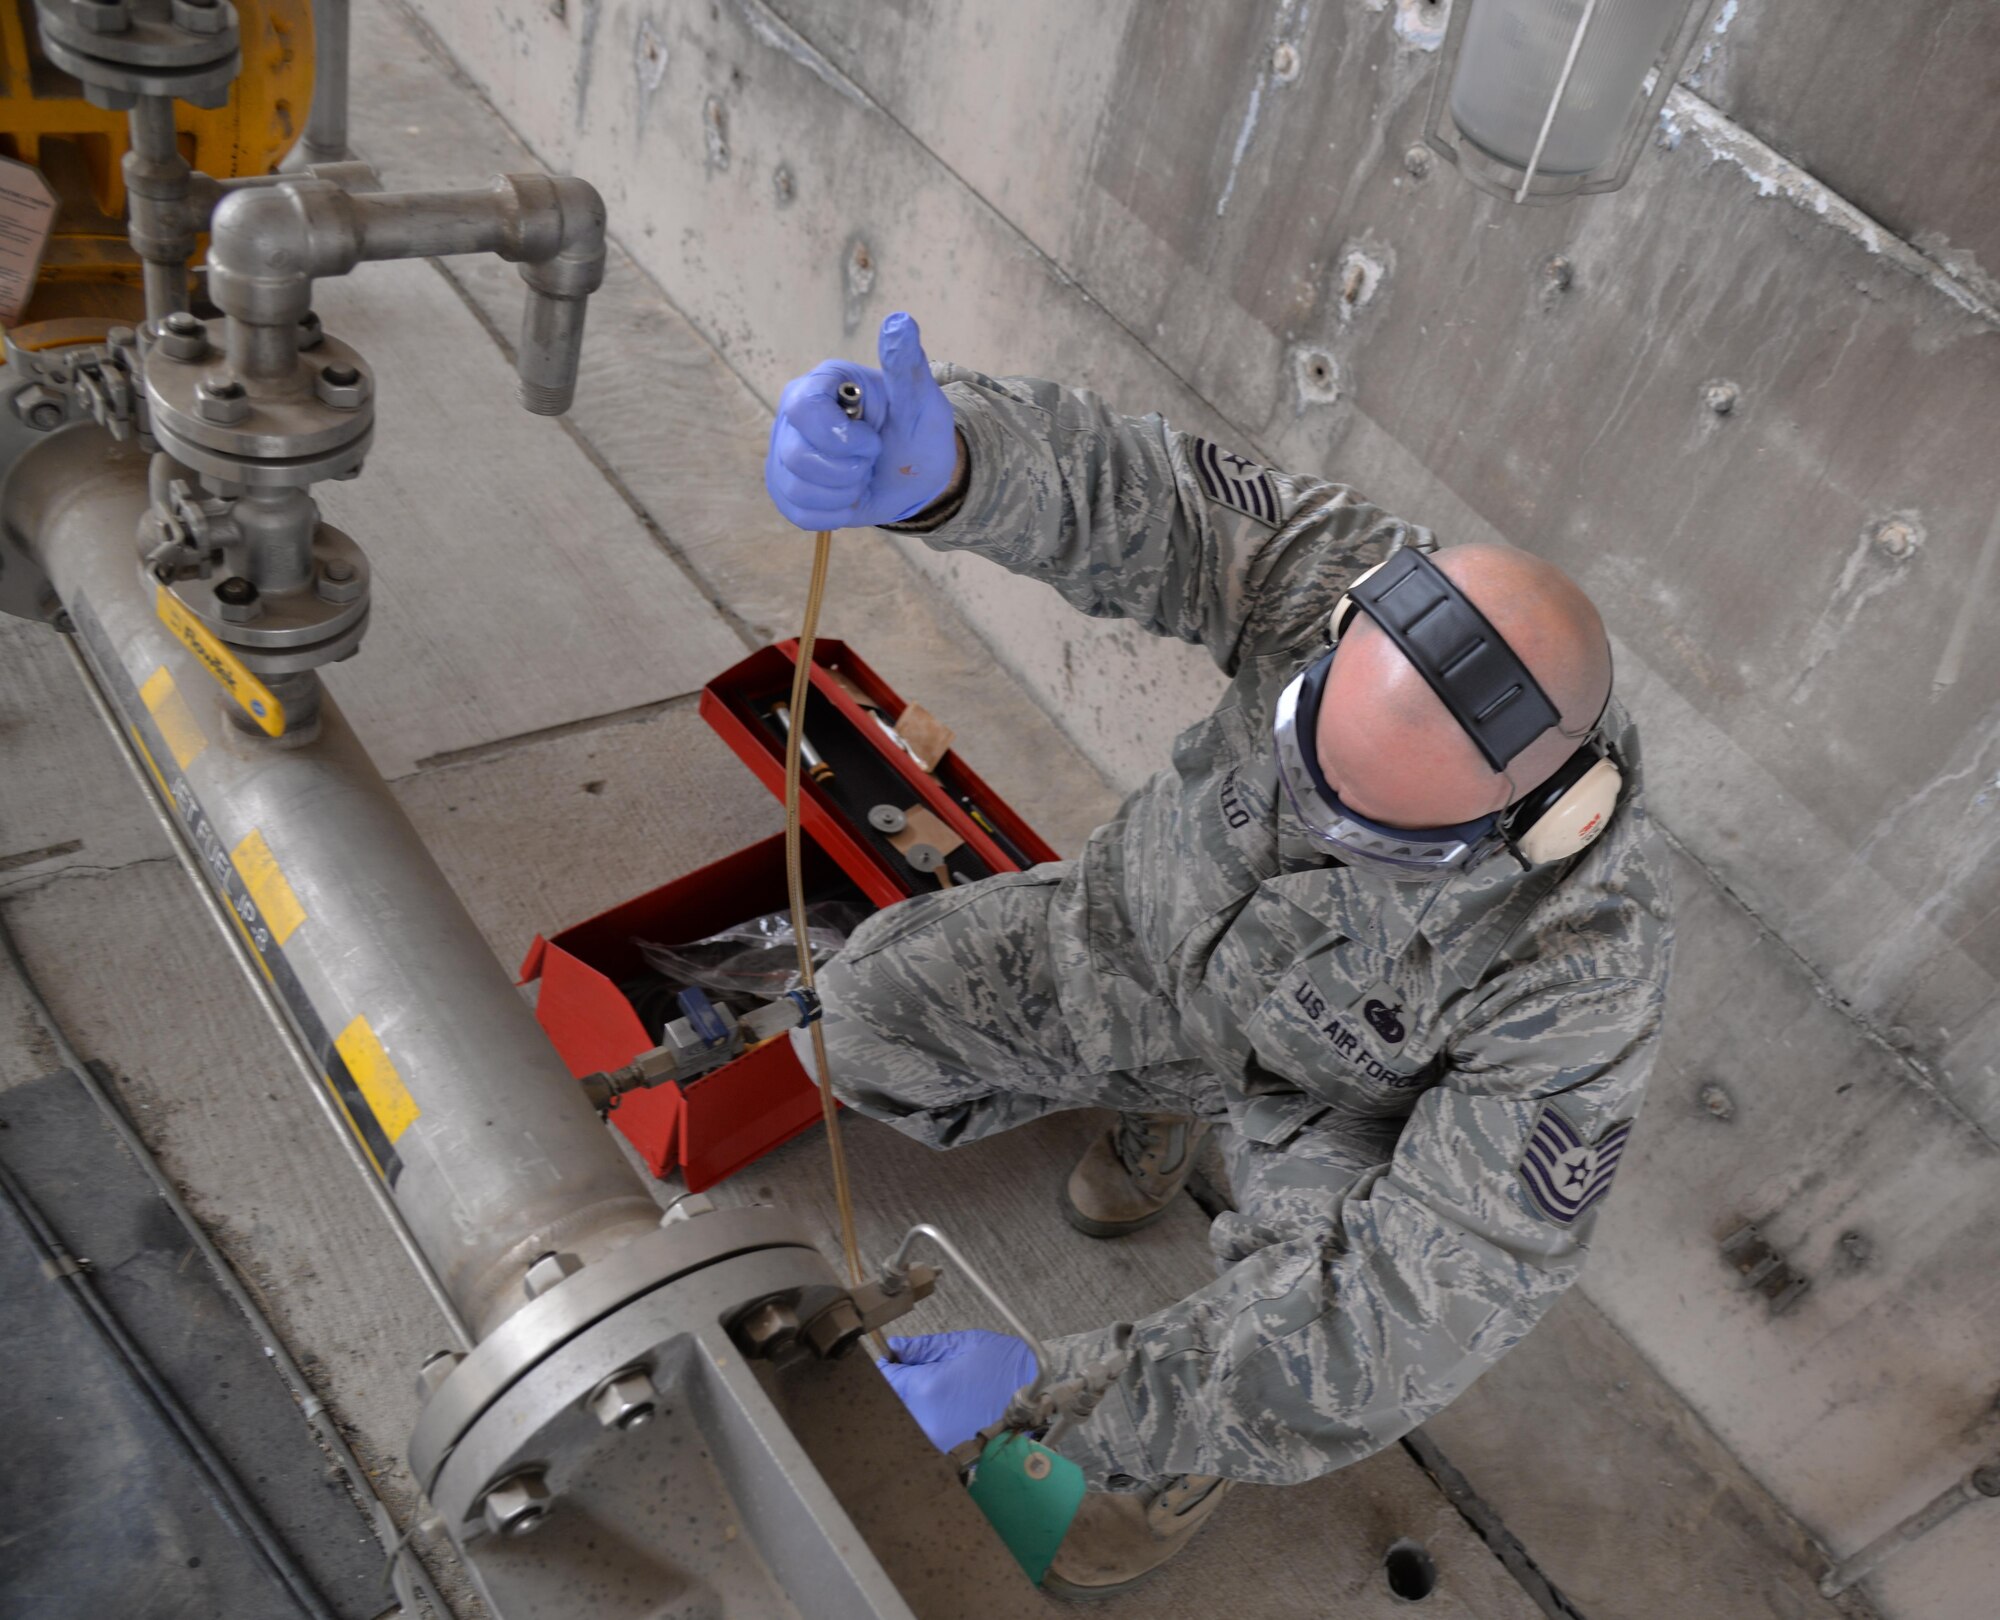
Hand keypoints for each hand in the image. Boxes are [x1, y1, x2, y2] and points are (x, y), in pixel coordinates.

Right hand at [764, 311, 958, 530]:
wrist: (914, 477)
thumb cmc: (917, 432)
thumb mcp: (921, 402)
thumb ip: (905, 366)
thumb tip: (900, 321)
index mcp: (820, 385)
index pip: (803, 410)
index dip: (840, 437)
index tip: (873, 441)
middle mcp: (793, 415)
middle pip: (798, 456)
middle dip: (848, 469)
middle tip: (870, 458)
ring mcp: (784, 452)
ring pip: (798, 488)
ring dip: (845, 492)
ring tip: (861, 474)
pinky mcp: (785, 487)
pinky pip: (801, 513)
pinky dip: (835, 511)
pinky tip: (850, 493)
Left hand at [877, 1329, 1038, 1451]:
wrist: (1044, 1400)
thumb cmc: (1009, 1367)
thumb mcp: (968, 1344)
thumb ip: (926, 1347)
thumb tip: (897, 1349)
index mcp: (928, 1388)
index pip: (887, 1379)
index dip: (888, 1367)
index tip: (895, 1360)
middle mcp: (926, 1421)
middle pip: (893, 1403)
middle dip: (900, 1386)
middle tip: (916, 1371)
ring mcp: (938, 1442)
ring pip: (909, 1422)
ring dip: (913, 1406)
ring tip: (938, 1392)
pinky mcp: (952, 1455)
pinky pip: (927, 1438)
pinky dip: (930, 1424)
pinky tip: (948, 1411)